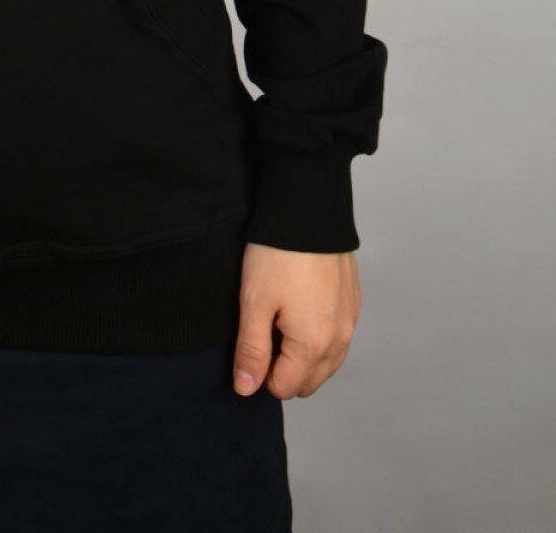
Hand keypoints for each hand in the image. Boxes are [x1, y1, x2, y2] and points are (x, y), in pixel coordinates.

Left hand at [232, 244, 360, 398]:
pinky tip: (300, 306)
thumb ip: (251, 351)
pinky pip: (337, 340)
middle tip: (264, 329)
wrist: (309, 210)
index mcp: (314, 345)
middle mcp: (340, 340)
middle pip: (308, 382)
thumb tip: (246, 389)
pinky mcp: (353, 304)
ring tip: (281, 317)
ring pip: (325, 364)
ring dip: (302, 355)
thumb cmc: (278, 254)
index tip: (251, 340)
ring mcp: (350, 323)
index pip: (283, 388)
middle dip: (283, 368)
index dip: (260, 372)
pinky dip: (319, 336)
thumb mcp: (254, 302)